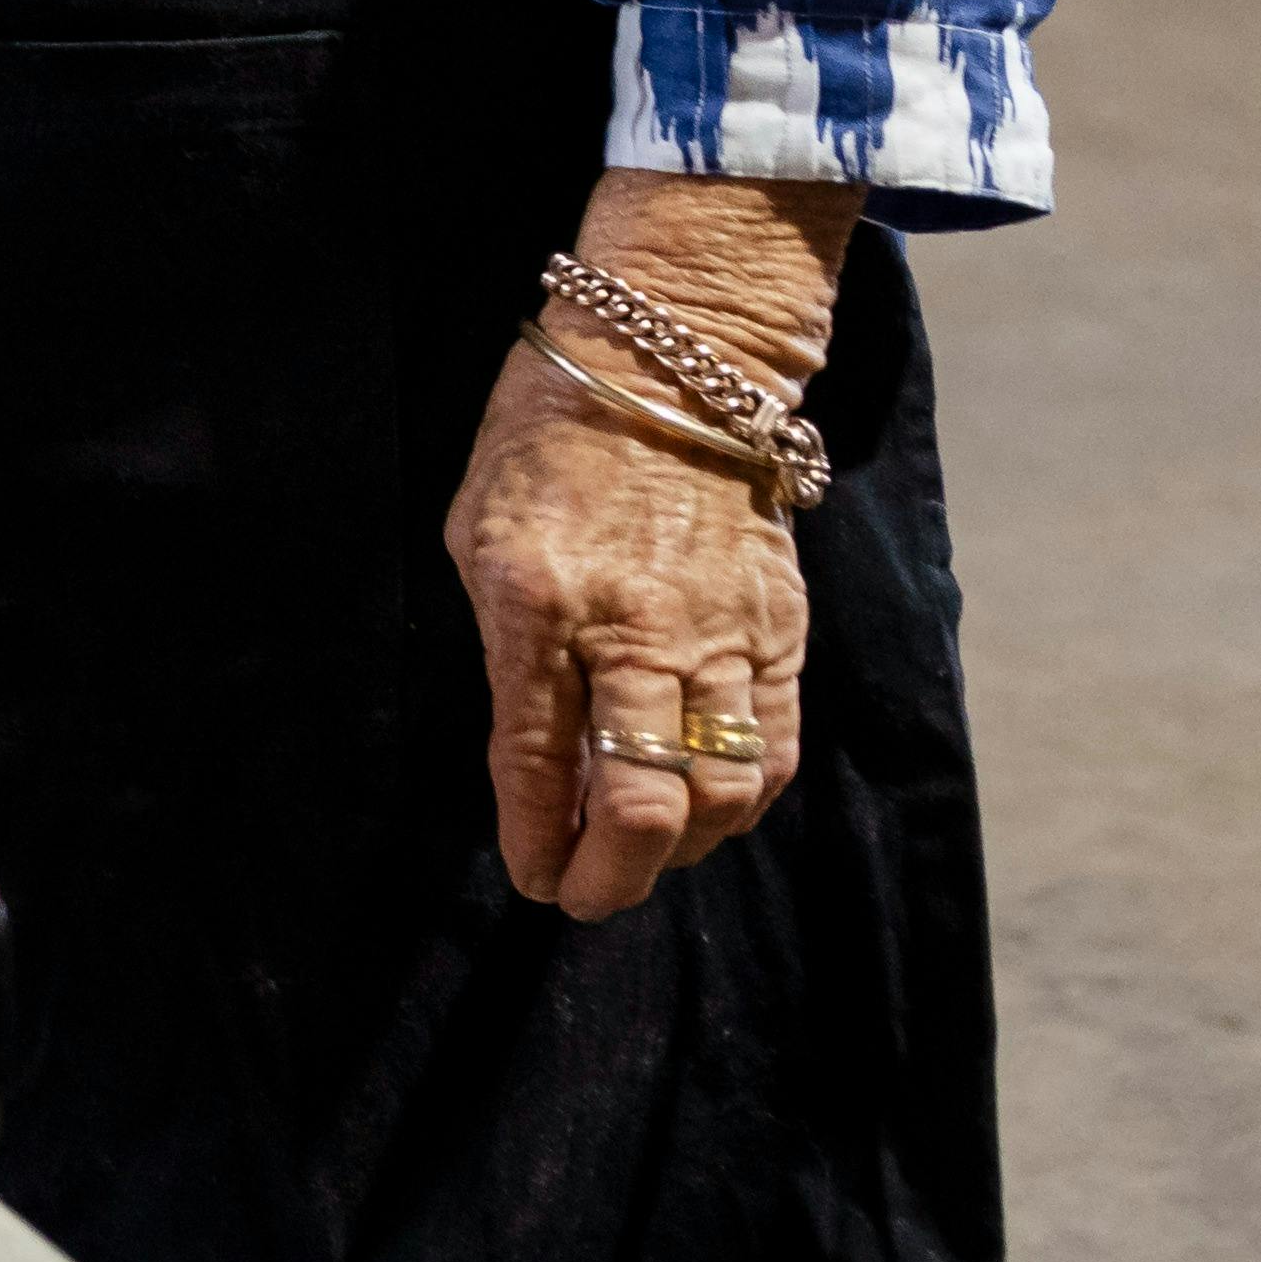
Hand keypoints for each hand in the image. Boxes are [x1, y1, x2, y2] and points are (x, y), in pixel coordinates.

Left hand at [447, 170, 844, 919]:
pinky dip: (740, 802)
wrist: (668, 363)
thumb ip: (510, 656)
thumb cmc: (545, 445)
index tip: (530, 880)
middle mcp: (634, 628)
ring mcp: (719, 632)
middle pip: (644, 799)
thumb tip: (535, 769)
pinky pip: (772, 746)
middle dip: (612, 874)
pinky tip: (706, 816)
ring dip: (682, 851)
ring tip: (641, 861)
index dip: (534, 839)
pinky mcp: (779, 629)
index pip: (537, 759)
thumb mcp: (481, 538)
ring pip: (722, 790)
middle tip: (583, 897)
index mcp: (537, 602)